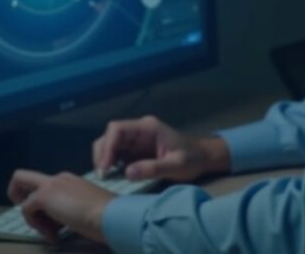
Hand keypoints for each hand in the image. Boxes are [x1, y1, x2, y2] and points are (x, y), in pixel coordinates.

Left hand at [7, 169, 115, 243]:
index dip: (45, 206)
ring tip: (53, 233)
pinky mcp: (44, 196)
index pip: (46, 187)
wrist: (111, 215)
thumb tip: (59, 224)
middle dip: (19, 196)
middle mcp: (59, 178)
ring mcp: (51, 185)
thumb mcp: (88, 209)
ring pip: (22, 197)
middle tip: (33, 217)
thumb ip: (72, 211)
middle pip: (23, 178)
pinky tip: (54, 235)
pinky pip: (26, 210)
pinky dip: (36, 226)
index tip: (55, 221)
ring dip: (34, 220)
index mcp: (70, 180)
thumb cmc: (107, 216)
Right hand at [92, 115, 230, 181]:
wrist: (202, 157)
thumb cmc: (192, 159)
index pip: (117, 129)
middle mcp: (139, 130)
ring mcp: (136, 139)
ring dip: (104, 158)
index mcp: (148, 127)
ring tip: (106, 177)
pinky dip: (110, 163)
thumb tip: (128, 173)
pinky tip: (112, 176)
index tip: (106, 167)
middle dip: (102, 153)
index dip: (108, 147)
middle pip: (109, 135)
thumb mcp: (177, 166)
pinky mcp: (135, 150)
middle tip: (103, 175)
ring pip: (110, 143)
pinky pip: (116, 153)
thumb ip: (154, 168)